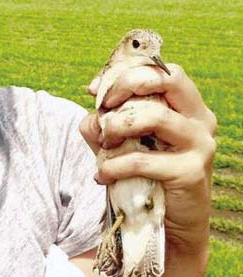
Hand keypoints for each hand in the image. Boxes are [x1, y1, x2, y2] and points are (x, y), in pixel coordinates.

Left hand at [80, 63, 216, 269]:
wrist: (169, 221)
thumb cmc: (144, 173)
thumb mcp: (120, 141)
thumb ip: (104, 121)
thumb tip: (92, 114)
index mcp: (186, 104)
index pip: (159, 70)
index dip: (123, 73)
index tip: (94, 90)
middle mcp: (199, 118)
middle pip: (167, 79)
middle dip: (126, 85)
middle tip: (103, 106)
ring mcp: (200, 144)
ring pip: (155, 116)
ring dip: (118, 126)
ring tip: (104, 144)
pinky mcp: (192, 172)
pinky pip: (144, 159)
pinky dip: (115, 165)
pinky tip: (102, 174)